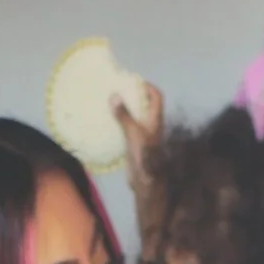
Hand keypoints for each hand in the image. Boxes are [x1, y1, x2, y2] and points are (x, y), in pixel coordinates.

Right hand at [114, 81, 164, 201]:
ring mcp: (143, 135)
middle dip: (133, 96)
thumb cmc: (144, 156)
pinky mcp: (134, 144)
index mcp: (155, 119)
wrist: (145, 181)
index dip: (148, 86)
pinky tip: (107, 121)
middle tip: (117, 90)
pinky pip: (127, 129)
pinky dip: (119, 123)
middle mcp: (151, 125)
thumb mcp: (133, 133)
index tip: (134, 81)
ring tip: (110, 102)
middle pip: (145, 105)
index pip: (157, 97)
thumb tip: (114, 95)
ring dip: (125, 110)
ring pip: (135, 117)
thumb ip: (124, 115)